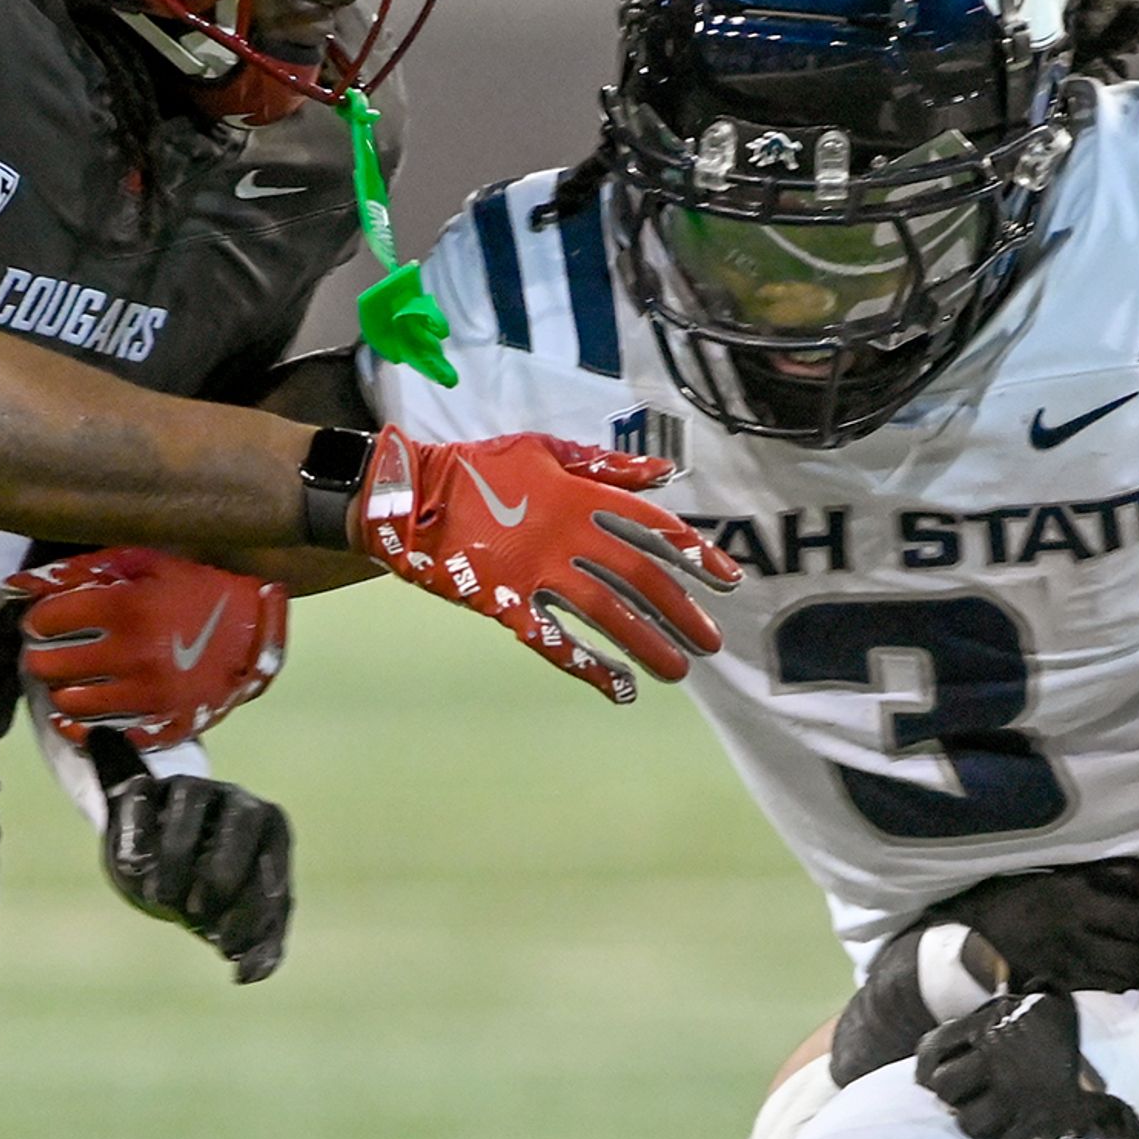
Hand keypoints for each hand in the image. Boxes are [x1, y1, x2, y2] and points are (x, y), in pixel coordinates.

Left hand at [12, 548, 287, 748]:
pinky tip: (79, 714)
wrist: (258, 633)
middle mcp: (135, 657)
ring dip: (61, 688)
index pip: (47, 621)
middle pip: (50, 666)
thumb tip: (19, 584)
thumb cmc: (198, 590)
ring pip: (69, 704)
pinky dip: (81, 727)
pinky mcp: (164, 726)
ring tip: (72, 676)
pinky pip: (101, 736)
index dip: (40, 618)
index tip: (47, 619)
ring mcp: (151, 697)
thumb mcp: (147, 564)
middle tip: (53, 648)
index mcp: (128, 610)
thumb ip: (82, 569)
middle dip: (43, 654)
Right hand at [94, 736, 291, 982]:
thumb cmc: (214, 896)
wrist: (162, 862)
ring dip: (175, 856)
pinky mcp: (147, 788)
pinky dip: (136, 832)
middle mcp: (238, 802)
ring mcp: (192, 790)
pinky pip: (141, 796)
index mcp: (273, 833)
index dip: (252, 912)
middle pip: (243, 820)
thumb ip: (259, 950)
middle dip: (221, 874)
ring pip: (190, 802)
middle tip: (194, 913)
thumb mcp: (242, 922)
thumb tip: (247, 975)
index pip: (273, 865)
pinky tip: (136, 868)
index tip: (224, 948)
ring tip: (161, 898)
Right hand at [351, 428, 739, 703]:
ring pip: (604, 613)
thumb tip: (666, 472)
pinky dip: (587, 666)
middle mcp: (565, 536)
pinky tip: (619, 688)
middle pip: (638, 579)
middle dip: (680, 611)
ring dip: (645, 644)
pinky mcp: (503, 602)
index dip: (695, 556)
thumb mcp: (546, 450)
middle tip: (711, 642)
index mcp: (579, 497)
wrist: (409, 493)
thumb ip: (608, 466)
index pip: (653, 528)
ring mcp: (535, 572)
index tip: (729, 582)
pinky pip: (551, 640)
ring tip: (677, 670)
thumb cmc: (481, 468)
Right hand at [829, 861, 1138, 1084]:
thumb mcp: (1057, 875)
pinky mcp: (1058, 984)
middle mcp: (1073, 924)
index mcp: (1073, 889)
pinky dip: (1135, 992)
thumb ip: (1103, 877)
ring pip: (1130, 969)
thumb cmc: (1013, 901)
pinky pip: (1106, 991)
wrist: (964, 940)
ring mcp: (1066, 958)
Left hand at [915, 991, 1138, 1138]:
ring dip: (981, 1121)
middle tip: (971, 1095)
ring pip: (970, 1124)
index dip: (929, 1064)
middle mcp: (996, 1063)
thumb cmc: (1094, 1022)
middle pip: (945, 1089)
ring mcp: (1015, 1100)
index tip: (933, 1072)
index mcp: (993, 1026)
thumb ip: (1002, 1018)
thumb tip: (975, 1030)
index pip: (934, 1049)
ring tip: (999, 1116)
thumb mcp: (1040, 1004)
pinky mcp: (1036, 1131)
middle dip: (954, 1093)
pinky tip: (1027, 1129)